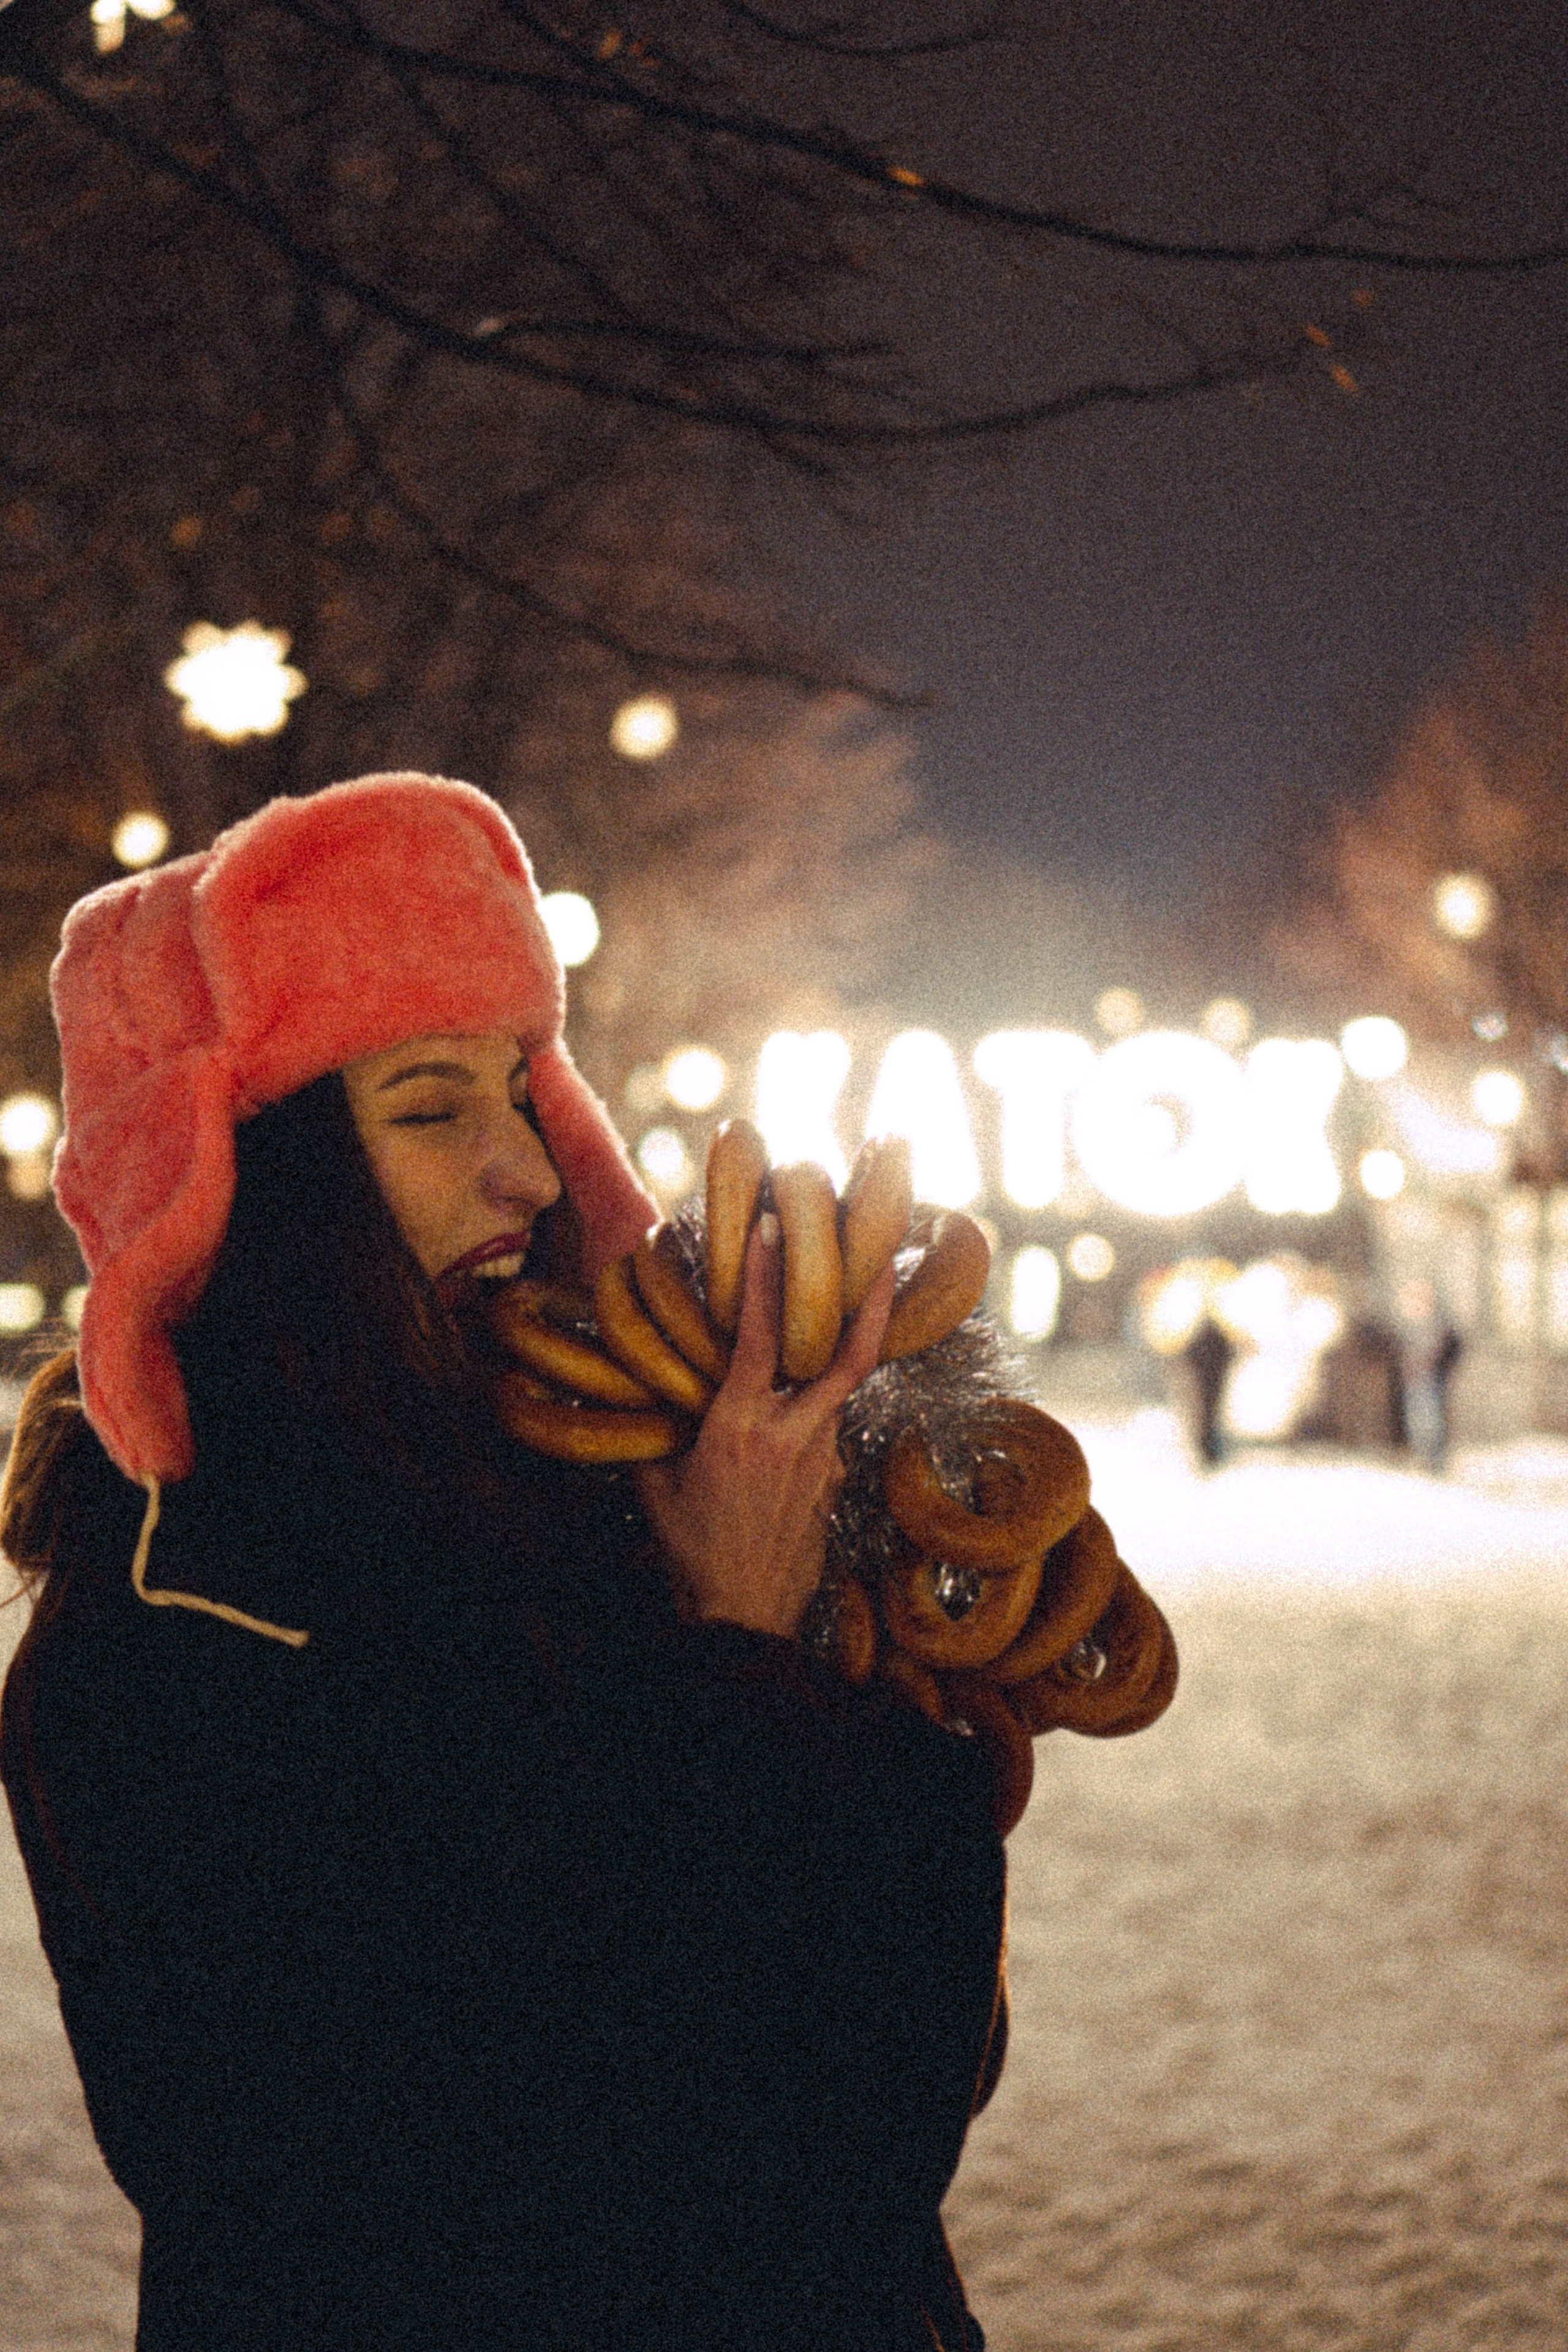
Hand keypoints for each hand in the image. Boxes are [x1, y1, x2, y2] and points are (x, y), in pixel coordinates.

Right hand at [633, 1218, 894, 1638]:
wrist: (743, 1619)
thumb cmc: (692, 1552)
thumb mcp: (660, 1485)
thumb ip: (664, 1431)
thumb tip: (653, 1391)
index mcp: (740, 1428)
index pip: (757, 1338)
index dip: (764, 1281)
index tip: (771, 1231)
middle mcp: (792, 1437)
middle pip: (848, 1358)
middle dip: (870, 1304)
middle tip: (885, 1256)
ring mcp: (823, 1462)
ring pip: (838, 1393)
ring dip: (834, 1359)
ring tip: (841, 1318)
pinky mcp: (836, 1486)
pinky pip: (827, 1436)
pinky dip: (813, 1418)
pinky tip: (793, 1427)